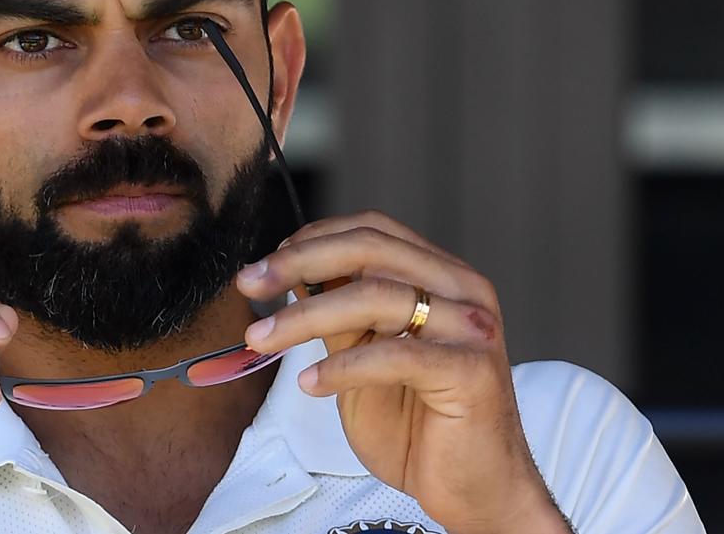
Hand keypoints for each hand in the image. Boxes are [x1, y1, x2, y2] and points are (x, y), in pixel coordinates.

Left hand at [237, 211, 568, 533]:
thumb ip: (337, 313)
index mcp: (442, 276)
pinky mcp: (472, 372)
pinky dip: (342, 366)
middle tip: (250, 285)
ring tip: (261, 341)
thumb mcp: (362, 355)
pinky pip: (394, 355)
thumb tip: (287, 273)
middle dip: (299, 262)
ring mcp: (473, 327)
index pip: (372, 231)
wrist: (473, 492)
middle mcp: (464, 290)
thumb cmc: (418, 425)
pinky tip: (309, 383)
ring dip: (306, 316)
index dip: (313, 239)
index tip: (262, 266)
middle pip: (371, 250)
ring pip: (377, 296)